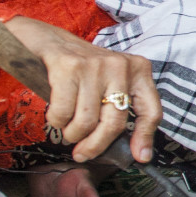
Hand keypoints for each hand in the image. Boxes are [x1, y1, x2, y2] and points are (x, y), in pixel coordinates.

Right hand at [5, 17, 161, 162]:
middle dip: (96, 146)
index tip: (140, 157)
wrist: (45, 39)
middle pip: (115, 123)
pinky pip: (63, 113)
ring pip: (87, 122)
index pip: (150, 111)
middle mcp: (120, 65)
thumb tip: (135, 150)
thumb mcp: (109, 83)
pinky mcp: (69, 67)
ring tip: (67, 128)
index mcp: (137, 70)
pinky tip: (56, 113)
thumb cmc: (80, 67)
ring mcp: (95, 65)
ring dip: (72, 134)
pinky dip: (56, 121)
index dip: (145, 138)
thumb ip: (120, 109)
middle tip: (82, 154)